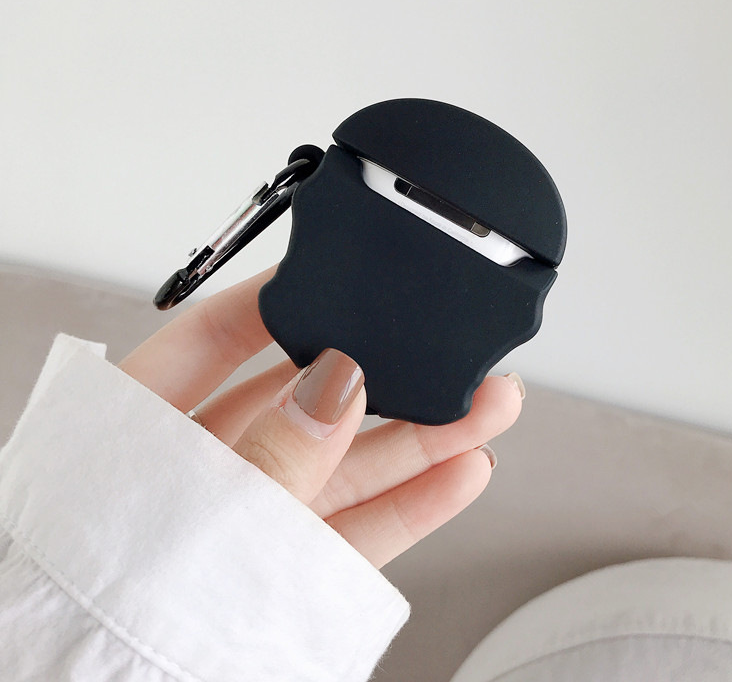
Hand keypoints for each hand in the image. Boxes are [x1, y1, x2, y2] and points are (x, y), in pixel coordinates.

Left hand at [119, 266, 522, 567]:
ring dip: (423, 437)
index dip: (283, 299)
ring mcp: (252, 516)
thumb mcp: (194, 515)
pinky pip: (358, 528)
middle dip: (387, 374)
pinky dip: (414, 504)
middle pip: (307, 398)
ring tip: (486, 406)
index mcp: (145, 426)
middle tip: (448, 353)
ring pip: (348, 462)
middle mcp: (204, 464)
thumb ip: (270, 453)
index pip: (218, 336)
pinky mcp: (286, 568)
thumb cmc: (90, 611)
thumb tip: (334, 382)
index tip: (343, 275)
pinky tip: (461, 471)